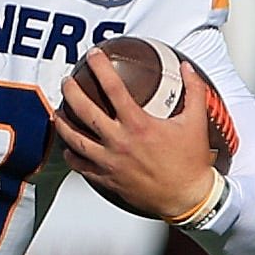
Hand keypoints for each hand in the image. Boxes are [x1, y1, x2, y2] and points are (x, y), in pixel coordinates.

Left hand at [51, 49, 220, 221]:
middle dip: (71, 92)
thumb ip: (194, 91)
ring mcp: (110, 162)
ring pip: (75, 140)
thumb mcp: (196, 122)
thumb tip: (187, 68)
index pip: (113, 89)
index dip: (100, 68)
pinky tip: (68, 148)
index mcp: (139, 125)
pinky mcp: (107, 179)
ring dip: (63, 123)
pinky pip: (80, 166)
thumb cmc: (191, 163)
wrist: (186, 198)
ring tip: (57, 112)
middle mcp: (119, 142)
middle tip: (67, 81)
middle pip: (85, 111)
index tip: (94, 56)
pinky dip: (71, 155)